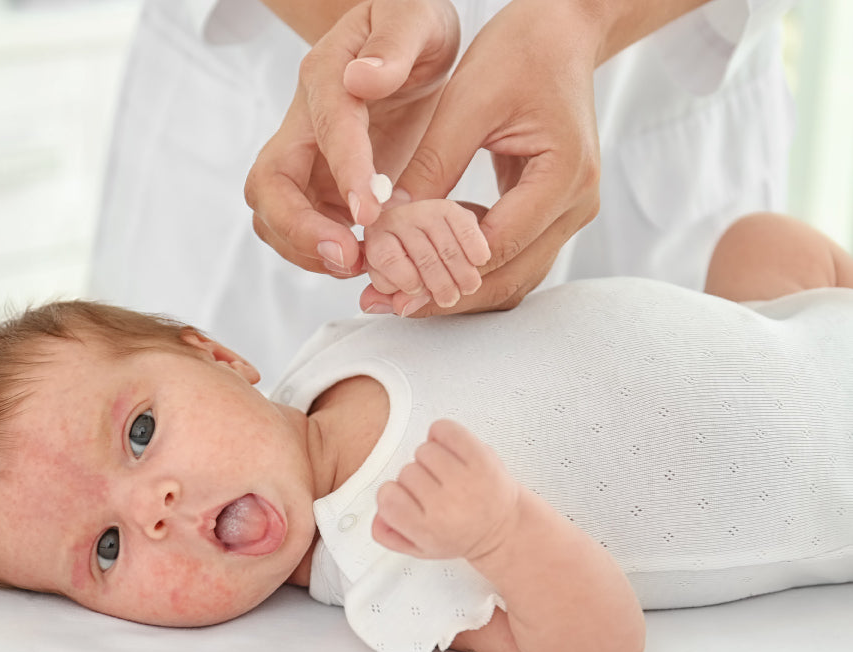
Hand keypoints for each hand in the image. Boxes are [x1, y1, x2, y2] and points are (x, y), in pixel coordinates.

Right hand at [244, 0, 459, 276]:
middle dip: (299, 229)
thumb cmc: (410, 25)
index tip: (368, 210)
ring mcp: (307, 162)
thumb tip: (363, 79)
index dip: (343, 171)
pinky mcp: (321, 189)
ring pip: (277, 218)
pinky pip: (306, 232)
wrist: (404, 44)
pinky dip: (326, 255)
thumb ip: (394, 43)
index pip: (325, 128)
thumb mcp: (415, 17)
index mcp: (325, 76)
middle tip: (348, 256)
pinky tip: (367, 262)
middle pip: (269, 187)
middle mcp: (302, 124)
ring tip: (360, 265)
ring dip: (308, 251)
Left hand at [359, 0, 602, 316]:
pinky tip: (426, 260)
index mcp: (563, 175)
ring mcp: (568, 212)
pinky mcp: (552, 211)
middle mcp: (576, 204)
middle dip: (446, 295)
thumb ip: (432, 166)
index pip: (498, 247)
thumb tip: (389, 222)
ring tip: (400, 294)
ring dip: (457, 288)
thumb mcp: (465, 102)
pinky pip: (512, 255)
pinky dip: (470, 264)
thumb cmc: (519, 52)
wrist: (561, 33)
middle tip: (389, 305)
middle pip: (509, 277)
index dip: (441, 273)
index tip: (392, 286)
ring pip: (512, 276)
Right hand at [372, 419, 521, 561]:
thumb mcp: (422, 547)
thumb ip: (392, 535)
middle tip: (433, 491)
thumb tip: (377, 518)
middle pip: (405, 471)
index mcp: (428, 529)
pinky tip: (450, 450)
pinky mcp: (482, 458)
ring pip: (423, 450)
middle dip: (416, 479)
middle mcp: (447, 505)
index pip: (387, 497)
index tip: (407, 499)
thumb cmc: (461, 534)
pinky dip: (442, 433)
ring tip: (445, 473)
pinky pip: (445, 430)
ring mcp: (466, 480)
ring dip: (430, 458)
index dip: (393, 494)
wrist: (504, 528)